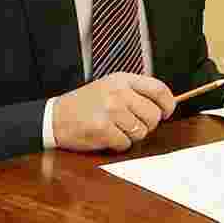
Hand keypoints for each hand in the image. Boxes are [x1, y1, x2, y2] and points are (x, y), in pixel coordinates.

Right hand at [53, 72, 175, 151]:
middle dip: (147, 125)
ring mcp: (111, 111)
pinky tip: (107, 136)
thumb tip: (162, 105)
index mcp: (122, 79)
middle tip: (133, 124)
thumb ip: (134, 92)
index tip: (167, 112)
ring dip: (131, 135)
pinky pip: (125, 143)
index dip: (168, 103)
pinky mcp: (103, 129)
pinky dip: (118, 144)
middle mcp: (118, 93)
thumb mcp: (110, 86)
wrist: (56, 116)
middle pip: (153, 114)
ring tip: (116, 128)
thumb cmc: (85, 103)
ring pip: (141, 131)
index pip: (158, 89)